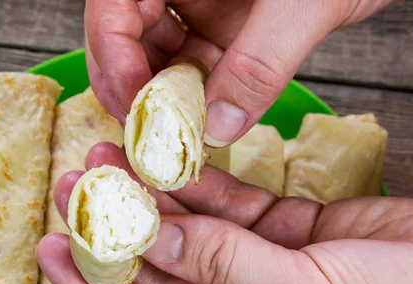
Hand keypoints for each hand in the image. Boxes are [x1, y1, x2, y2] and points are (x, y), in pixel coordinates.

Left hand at [36, 142, 412, 283]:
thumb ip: (219, 265)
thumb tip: (151, 238)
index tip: (49, 252)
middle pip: (158, 271)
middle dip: (115, 228)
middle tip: (73, 187)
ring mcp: (260, 274)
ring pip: (190, 232)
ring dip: (151, 197)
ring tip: (107, 157)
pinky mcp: (287, 235)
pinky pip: (230, 207)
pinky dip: (200, 184)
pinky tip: (163, 161)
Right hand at [85, 0, 397, 144]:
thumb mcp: (303, 4)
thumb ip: (260, 62)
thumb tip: (218, 127)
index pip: (113, 6)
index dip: (113, 55)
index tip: (137, 104)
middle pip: (127, 38)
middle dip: (134, 88)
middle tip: (147, 133)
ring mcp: (201, 9)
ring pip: (160, 60)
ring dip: (166, 102)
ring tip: (178, 138)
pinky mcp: (226, 34)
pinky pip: (197, 72)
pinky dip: (198, 103)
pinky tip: (206, 127)